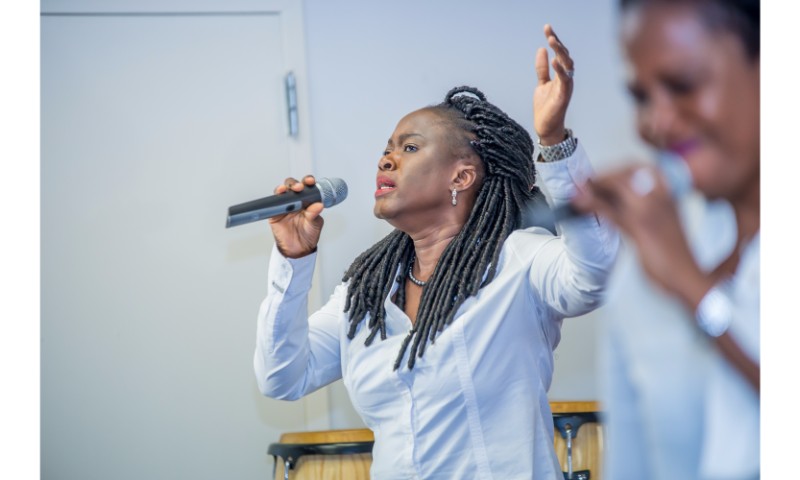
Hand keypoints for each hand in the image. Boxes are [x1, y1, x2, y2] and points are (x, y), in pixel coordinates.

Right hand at [268, 175, 324, 257]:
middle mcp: (296, 201)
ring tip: (291, 191)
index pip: (307, 187)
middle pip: (293, 186)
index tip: (310, 181)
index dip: (308, 181)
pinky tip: (279, 195)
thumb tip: (319, 205)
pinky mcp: (275, 213)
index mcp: (307, 201)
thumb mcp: (315, 224)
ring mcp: (285, 206)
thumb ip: (315, 214)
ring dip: (285, 188)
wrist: (298, 249)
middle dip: (295, 184)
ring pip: (282, 191)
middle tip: (300, 187)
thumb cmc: (308, 235)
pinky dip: (276, 198)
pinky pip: (273, 203)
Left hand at [534, 24, 574, 144]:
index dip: (554, 41)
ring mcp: (566, 87)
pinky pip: (565, 81)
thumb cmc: (546, 107)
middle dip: (557, 43)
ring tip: (551, 41)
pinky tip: (554, 61)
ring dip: (559, 52)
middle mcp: (566, 79)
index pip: (560, 54)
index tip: (547, 28)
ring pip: (567, 65)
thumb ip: (542, 68)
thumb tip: (541, 50)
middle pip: (565, 56)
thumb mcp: (541, 83)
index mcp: (562, 75)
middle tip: (548, 31)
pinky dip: (560, 70)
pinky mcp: (563, 96)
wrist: (546, 127)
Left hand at [571, 165, 707, 300]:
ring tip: (576, 192)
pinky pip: (611, 211)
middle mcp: (662, 196)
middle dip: (600, 176)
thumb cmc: (672, 252)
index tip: (594, 175)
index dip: (612, 170)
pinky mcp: (640, 228)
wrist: (687, 276)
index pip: (637, 168)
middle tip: (582, 183)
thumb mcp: (658, 221)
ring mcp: (652, 210)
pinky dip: (592, 206)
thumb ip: (637, 206)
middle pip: (625, 173)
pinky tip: (579, 205)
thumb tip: (607, 193)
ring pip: (617, 188)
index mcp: (669, 192)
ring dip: (592, 188)